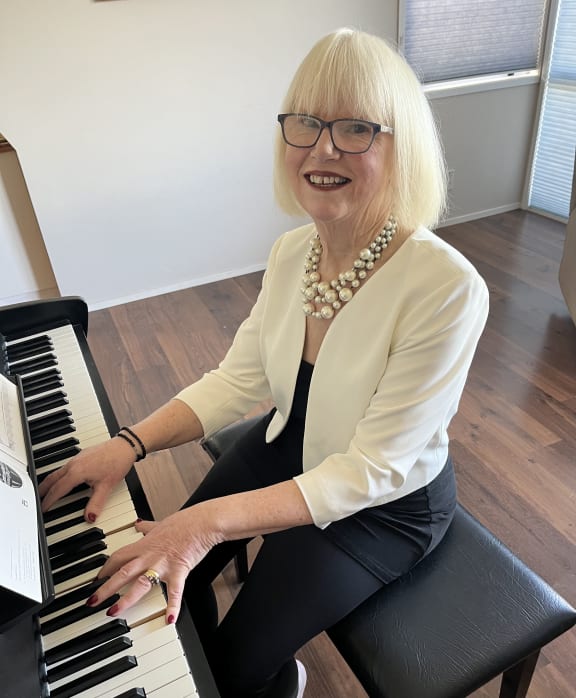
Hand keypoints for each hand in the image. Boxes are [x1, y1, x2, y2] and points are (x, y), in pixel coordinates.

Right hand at [38, 437, 134, 520]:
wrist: (125, 446)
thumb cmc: (117, 462)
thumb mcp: (106, 486)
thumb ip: (96, 503)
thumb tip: (89, 517)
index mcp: (77, 472)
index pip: (58, 490)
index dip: (49, 501)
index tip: (43, 509)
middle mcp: (73, 464)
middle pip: (52, 479)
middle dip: (43, 491)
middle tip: (36, 501)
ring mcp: (77, 458)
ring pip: (57, 472)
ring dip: (49, 482)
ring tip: (44, 491)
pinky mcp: (81, 456)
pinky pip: (64, 467)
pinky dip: (58, 476)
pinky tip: (62, 480)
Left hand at [86, 504, 220, 623]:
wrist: (201, 522)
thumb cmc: (184, 522)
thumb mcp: (160, 523)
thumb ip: (147, 527)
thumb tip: (139, 524)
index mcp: (144, 545)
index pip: (118, 557)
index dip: (104, 568)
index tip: (96, 579)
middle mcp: (149, 556)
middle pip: (122, 572)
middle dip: (105, 588)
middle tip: (91, 602)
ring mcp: (163, 565)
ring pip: (139, 583)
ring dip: (125, 599)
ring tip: (113, 612)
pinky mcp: (178, 570)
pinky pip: (174, 591)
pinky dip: (172, 606)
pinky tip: (169, 619)